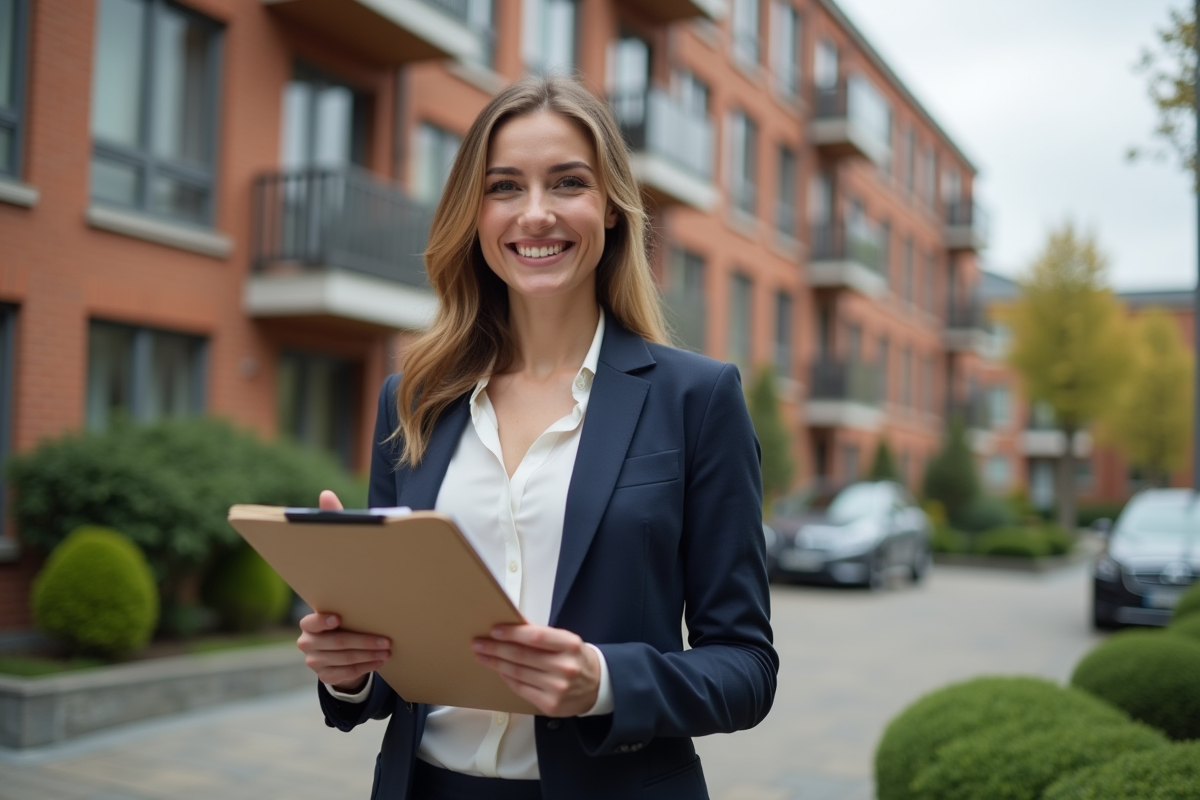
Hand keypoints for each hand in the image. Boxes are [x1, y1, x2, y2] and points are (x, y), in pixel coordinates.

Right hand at [297, 492, 387, 693]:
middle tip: (386, 640)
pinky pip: (346, 675)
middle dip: (360, 641)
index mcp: (312, 617)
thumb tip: (326, 494)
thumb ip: (334, 531)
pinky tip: (382, 662)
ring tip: (389, 648)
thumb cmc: (349, 596)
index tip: (336, 617)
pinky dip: (365, 668)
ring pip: (341, 661)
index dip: (320, 620)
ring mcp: (317, 660)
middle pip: (332, 644)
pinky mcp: (328, 675)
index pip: (310, 621)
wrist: (348, 637)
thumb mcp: (345, 566)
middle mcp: (308, 640)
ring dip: (367, 655)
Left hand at [472, 624, 599, 716]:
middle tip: (478, 643)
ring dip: (496, 663)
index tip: (494, 630)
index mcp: (570, 645)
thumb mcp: (566, 641)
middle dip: (496, 648)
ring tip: (482, 655)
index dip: (512, 633)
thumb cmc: (577, 658)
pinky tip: (498, 670)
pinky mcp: (550, 705)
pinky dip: (507, 678)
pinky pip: (521, 689)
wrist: (598, 687)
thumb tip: (513, 625)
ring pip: (518, 673)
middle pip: (522, 656)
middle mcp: (565, 667)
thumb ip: (542, 635)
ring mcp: (557, 688)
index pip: (536, 637)